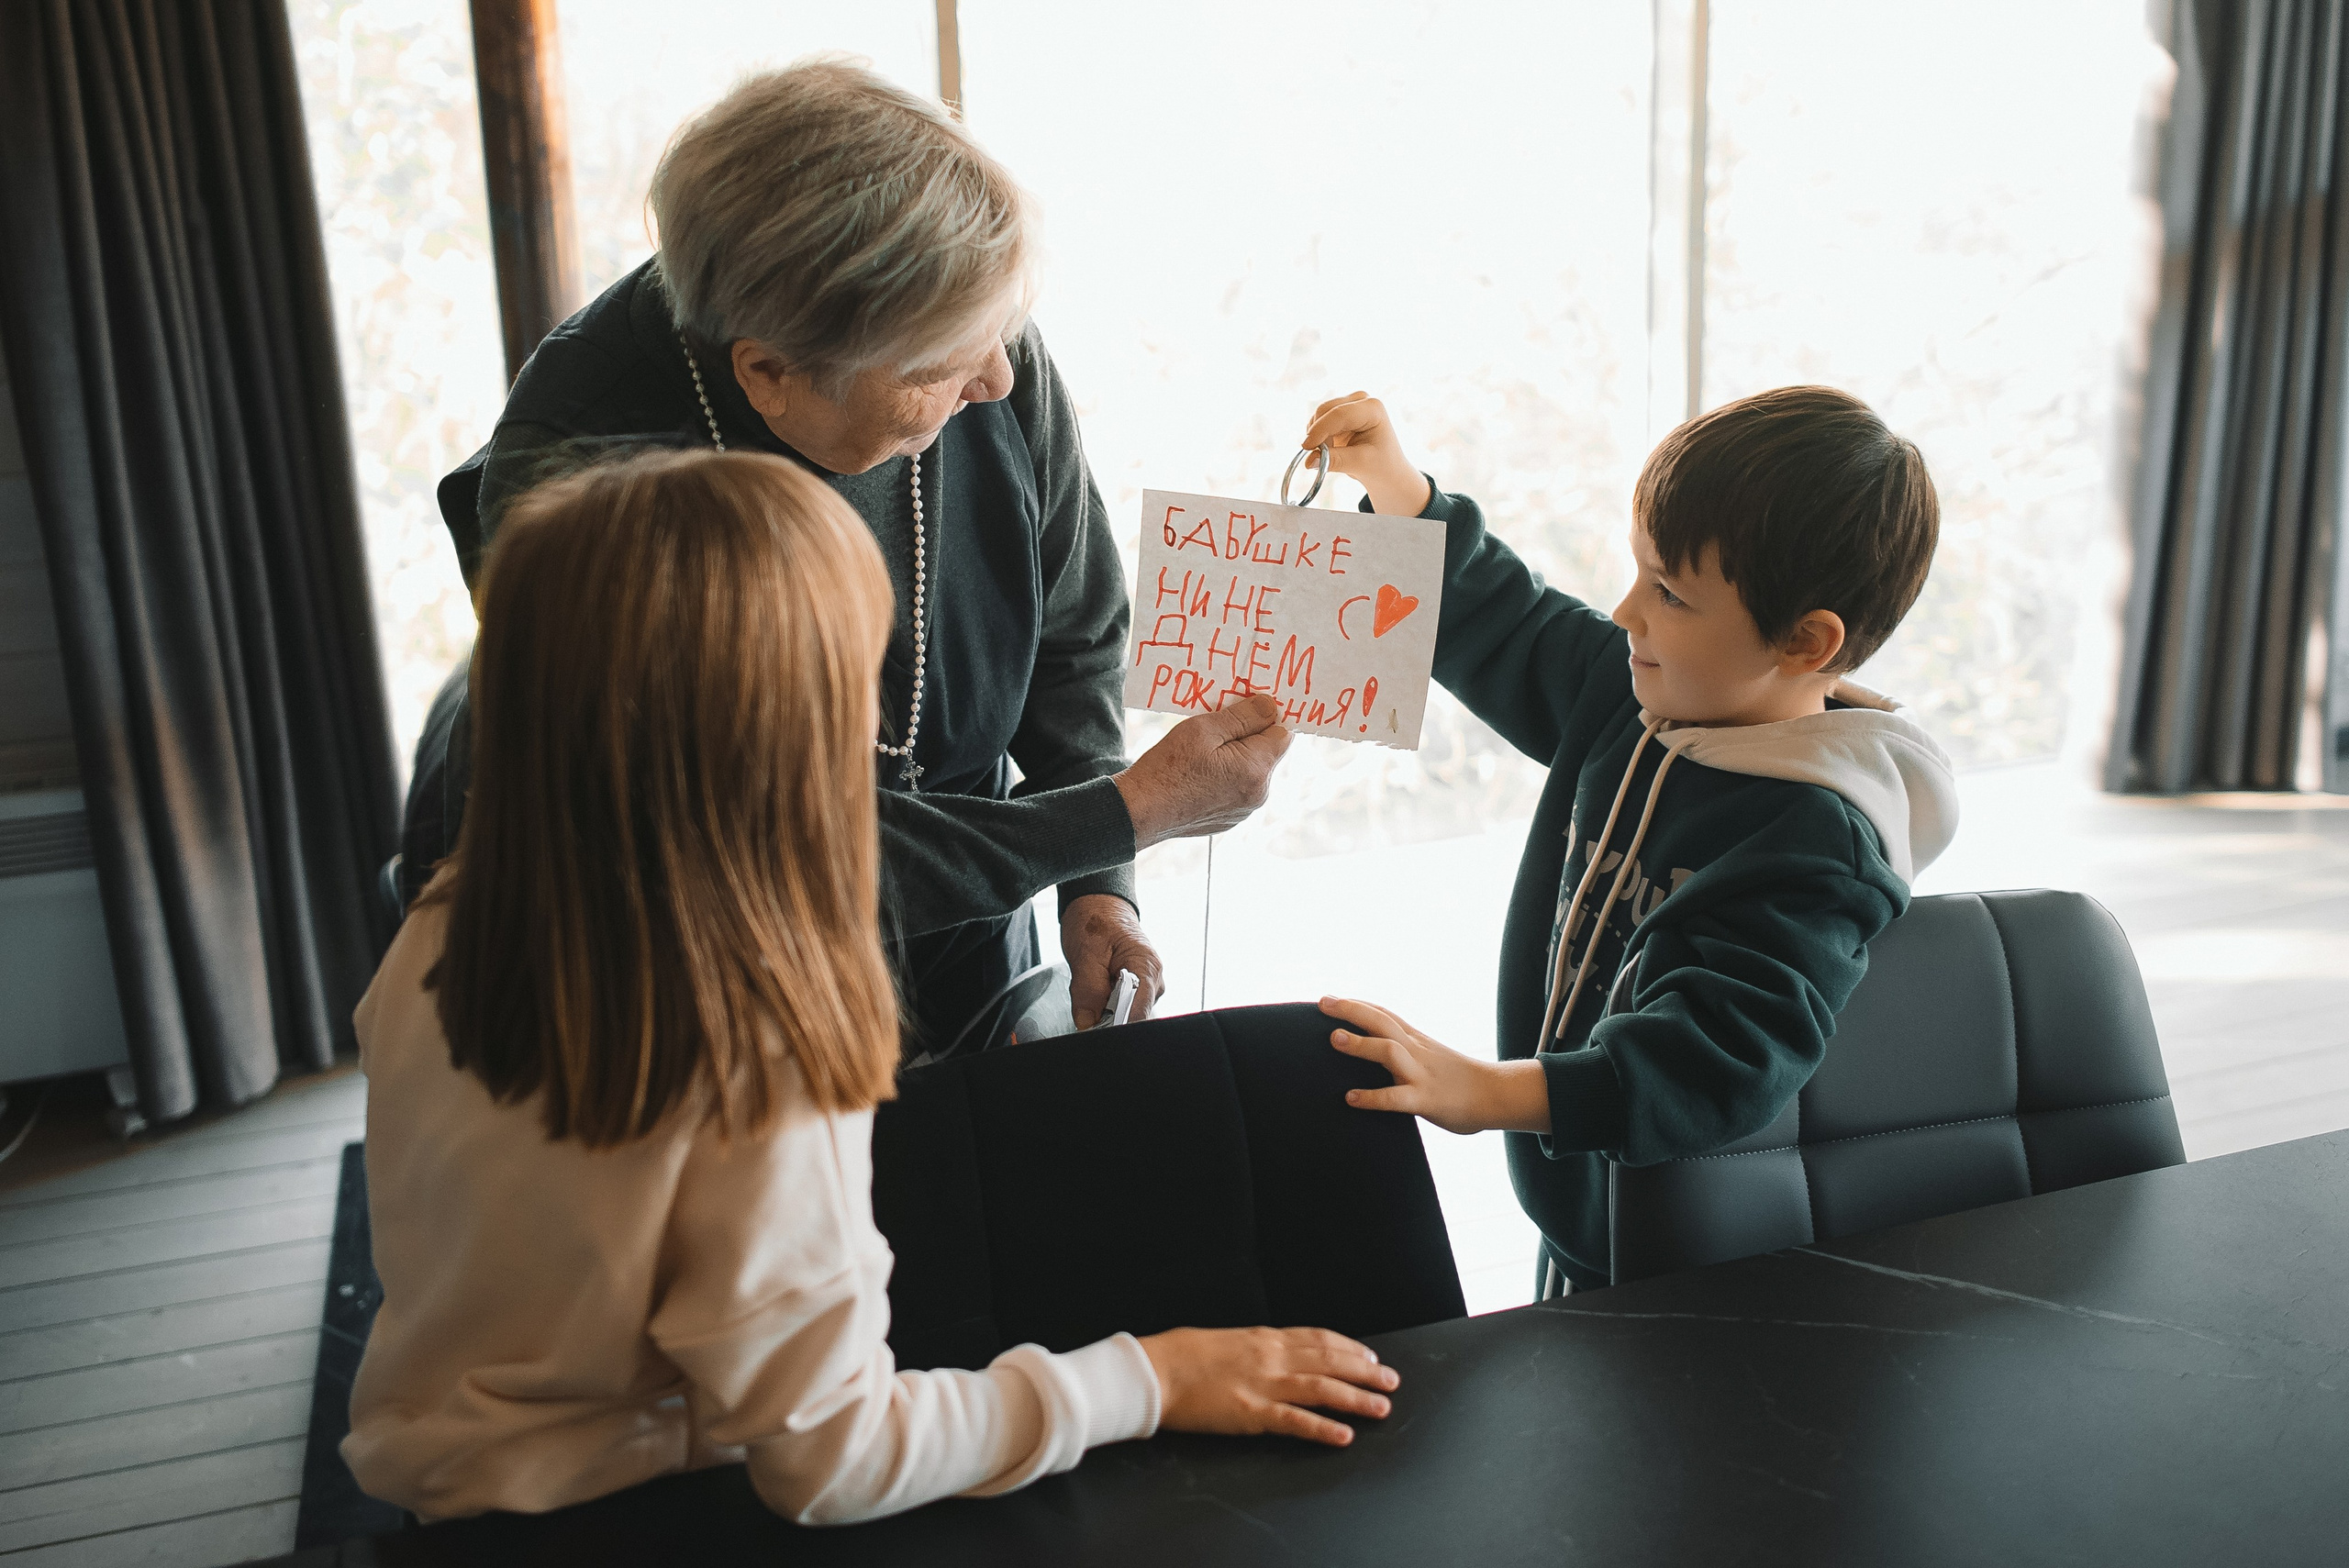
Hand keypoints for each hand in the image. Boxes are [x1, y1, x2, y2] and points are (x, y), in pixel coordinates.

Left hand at [1063, 895, 1162, 1028]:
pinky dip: (1105, 1005)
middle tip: (1086, 999)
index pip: (1139, 1012)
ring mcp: (1147, 986)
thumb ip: (1087, 991)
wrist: (1099, 906)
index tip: (1095, 1027)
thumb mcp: (1085, 953)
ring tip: (1092, 985)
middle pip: (1133, 1018)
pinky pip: (1122, 1008)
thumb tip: (1087, 1023)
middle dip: (1107, 1018)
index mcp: (1146, 968)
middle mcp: (1153, 980)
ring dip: (1104, 1010)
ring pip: (1125, 1015)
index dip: (1117, 1026)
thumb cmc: (1096, 921)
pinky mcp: (1137, 990)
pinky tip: (1097, 989)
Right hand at [1113, 695, 1292, 850]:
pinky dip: (1225, 777)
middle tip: (1215, 729)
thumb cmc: (1168, 767)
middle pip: (1267, 753)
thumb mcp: (1204, 729)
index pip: (1283, 733)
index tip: (1244, 708)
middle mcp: (1258, 794)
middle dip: (1248, 737)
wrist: (1140, 810)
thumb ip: (1244, 716)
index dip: (1266, 717)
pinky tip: (1199, 774)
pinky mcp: (1229, 819)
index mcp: (1256, 770)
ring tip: (1202, 754)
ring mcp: (1244, 810)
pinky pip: (1238, 789)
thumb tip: (1271, 706)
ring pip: (1251, 771)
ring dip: (1236, 757)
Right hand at [1140, 1326, 1398, 1447]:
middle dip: (1365, 1371)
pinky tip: (1344, 1435)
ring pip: (1322, 1388)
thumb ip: (1255, 1347)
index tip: (1370, 1356)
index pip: (1319, 1338)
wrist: (1156, 1368)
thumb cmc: (1183, 1354)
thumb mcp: (1227, 1341)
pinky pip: (1295, 1421)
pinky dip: (1323, 1428)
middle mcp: (1272, 1357)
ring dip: (1356, 1398)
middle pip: (1330, 1361)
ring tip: (1382, 1408)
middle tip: (1391, 1381)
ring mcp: (1264, 1384)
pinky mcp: (1252, 1413)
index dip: (1349, 1348)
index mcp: (1265, 1338)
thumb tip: (1273, 1352)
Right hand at [1300, 393, 1432, 517]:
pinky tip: (1330, 448)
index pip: (1339, 414)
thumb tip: (1309, 461)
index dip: (1320, 430)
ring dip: (1317, 436)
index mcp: (1373, 408)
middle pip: (1325, 410)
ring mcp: (1349, 404)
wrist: (1387, 470)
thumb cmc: (1381, 465)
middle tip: (1318, 457)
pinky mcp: (1339, 413)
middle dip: (1317, 434)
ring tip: (1332, 454)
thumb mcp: (1360, 464)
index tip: (1307, 448)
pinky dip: (1318, 436)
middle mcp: (1361, 400)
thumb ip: (1335, 460)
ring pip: (1318, 416)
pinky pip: (1318, 422)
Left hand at [1321, 996, 1550, 1135]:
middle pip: (1382, 1021)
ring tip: (1333, 1038)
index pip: (1385, 1014)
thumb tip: (1382, 1054)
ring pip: (1389, 1051)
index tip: (1330, 997)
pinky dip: (1372, 1097)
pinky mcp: (1426, 1100)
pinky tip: (1350, 1098)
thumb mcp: (1432, 1057)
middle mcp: (1417, 1051)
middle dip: (1351, 1010)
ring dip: (1361, 1044)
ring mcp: (1421, 1074)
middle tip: (1322, 1003)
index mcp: (1418, 1040)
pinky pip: (1396, 1098)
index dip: (1358, 1004)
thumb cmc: (1462, 1080)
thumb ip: (1408, 1053)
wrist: (1497, 1095)